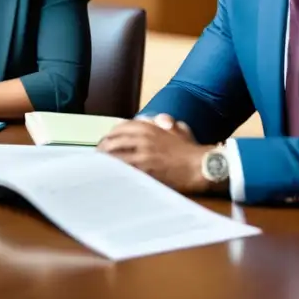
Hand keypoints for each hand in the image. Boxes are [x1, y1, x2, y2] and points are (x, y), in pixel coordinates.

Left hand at [97, 113, 212, 193]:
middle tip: (97, 157)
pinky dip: (115, 173)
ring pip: (115, 157)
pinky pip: (124, 171)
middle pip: (112, 142)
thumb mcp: (177, 128)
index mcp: (146, 127)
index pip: (118, 129)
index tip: (104, 144)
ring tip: (98, 168)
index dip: (109, 137)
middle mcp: (141, 138)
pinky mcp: (145, 171)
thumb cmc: (190, 148)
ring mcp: (142, 155)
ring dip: (105, 162)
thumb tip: (159, 121)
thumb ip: (164, 122)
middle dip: (102, 149)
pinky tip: (110, 177)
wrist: (201, 166)